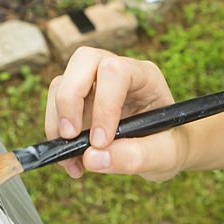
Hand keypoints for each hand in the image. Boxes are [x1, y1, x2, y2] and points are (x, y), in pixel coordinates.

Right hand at [44, 46, 185, 180]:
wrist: (164, 151)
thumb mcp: (164, 156)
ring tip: (73, 160)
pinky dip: (55, 135)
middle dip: (70, 98)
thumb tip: (92, 158)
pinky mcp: (78, 101)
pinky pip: (55, 107)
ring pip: (62, 82)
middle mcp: (117, 71)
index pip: (116, 71)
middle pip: (83, 60)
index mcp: (145, 76)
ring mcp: (94, 84)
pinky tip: (74, 163)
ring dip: (58, 122)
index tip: (100, 142)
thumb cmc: (169, 146)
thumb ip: (135, 157)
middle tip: (71, 137)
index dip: (103, 104)